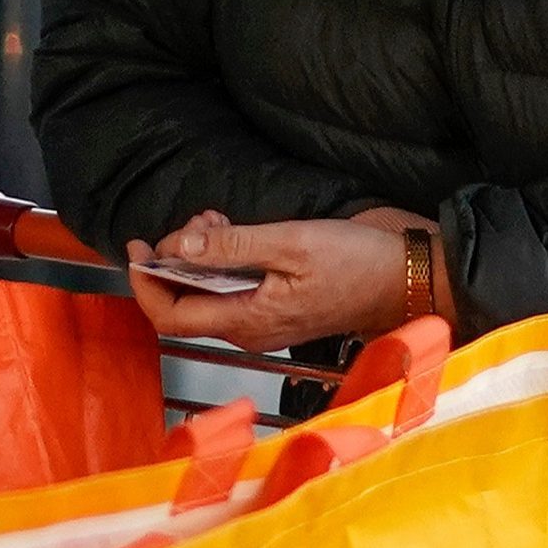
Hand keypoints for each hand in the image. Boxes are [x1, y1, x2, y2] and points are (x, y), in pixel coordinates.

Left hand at [120, 210, 435, 348]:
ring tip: (213, 219)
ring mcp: (265, 320)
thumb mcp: (291, 243)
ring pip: (208, 294)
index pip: (172, 315)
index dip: (145, 283)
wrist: (409, 279)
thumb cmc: (360, 265)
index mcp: (249, 320)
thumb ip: (231, 245)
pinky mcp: (279, 307)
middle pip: (186, 305)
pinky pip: (233, 290)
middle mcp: (251, 328)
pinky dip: (222, 260)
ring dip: (199, 257)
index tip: (138, 248)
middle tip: (188, 223)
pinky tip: (232, 230)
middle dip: (175, 261)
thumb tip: (180, 245)